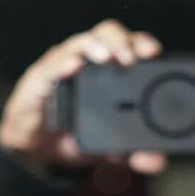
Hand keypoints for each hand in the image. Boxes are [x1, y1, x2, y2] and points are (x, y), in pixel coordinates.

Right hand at [0, 21, 168, 174]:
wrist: (37, 146)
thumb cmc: (76, 131)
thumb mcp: (110, 147)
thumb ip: (135, 151)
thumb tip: (157, 161)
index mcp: (111, 67)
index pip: (131, 44)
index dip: (142, 42)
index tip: (154, 52)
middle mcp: (89, 58)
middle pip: (108, 34)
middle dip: (122, 41)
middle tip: (132, 58)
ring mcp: (64, 63)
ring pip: (81, 43)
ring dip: (96, 47)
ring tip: (107, 57)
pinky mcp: (41, 77)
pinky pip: (52, 66)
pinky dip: (64, 64)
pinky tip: (74, 67)